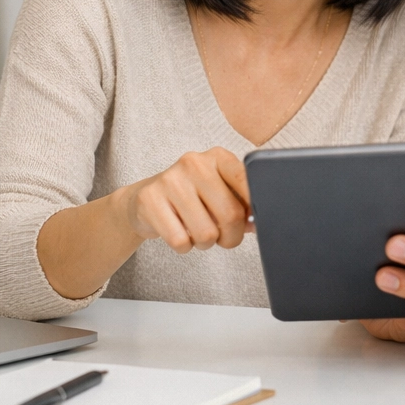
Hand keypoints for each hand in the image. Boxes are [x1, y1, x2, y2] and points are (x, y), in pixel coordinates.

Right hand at [113, 148, 250, 252]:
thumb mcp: (218, 192)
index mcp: (218, 157)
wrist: (146, 199)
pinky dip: (184, 247)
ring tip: (197, 231)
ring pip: (206, 233)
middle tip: (224, 237)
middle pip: (230, 215)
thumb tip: (259, 223)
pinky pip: (180, 241)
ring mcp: (170, 180)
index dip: (254, 206)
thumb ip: (240, 204)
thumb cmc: (191, 197)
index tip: (254, 220)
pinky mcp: (149, 200)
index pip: (247, 180)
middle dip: (231, 237)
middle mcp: (194, 163)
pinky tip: (179, 232)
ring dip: (206, 243)